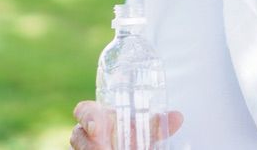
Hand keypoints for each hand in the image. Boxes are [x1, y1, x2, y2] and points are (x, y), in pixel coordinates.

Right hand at [69, 100, 183, 148]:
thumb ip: (158, 125)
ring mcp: (86, 146)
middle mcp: (88, 133)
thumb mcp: (144, 132)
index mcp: (99, 117)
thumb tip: (179, 117)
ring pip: (79, 149)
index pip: (83, 110)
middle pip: (78, 135)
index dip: (85, 116)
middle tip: (102, 149)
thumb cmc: (130, 136)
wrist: (122, 146)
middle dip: (86, 143)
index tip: (96, 126)